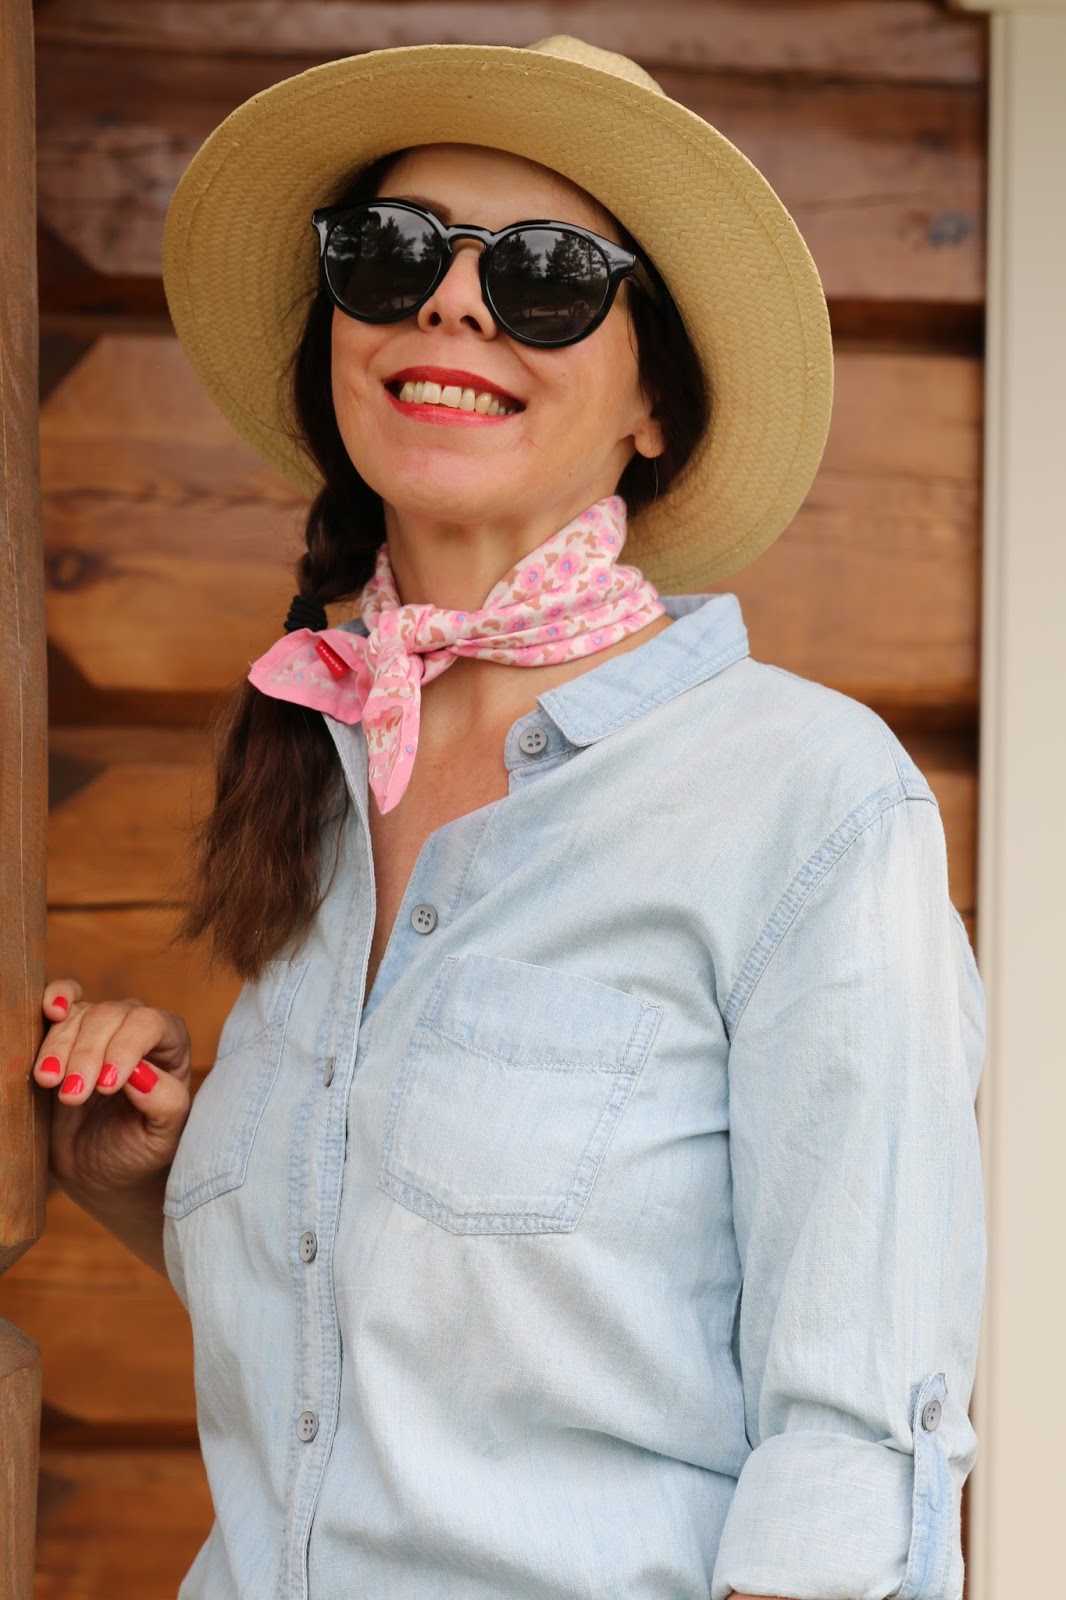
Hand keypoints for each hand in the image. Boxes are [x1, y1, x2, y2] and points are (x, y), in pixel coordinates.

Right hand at [33, 979, 192, 1210]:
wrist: (98, 1169)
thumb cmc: (138, 1150)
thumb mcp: (162, 1140)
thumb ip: (165, 1105)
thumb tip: (142, 1072)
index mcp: (171, 1046)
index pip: (151, 1024)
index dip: (126, 1048)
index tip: (106, 1086)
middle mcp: (137, 1030)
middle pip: (111, 1015)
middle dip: (87, 1055)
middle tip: (72, 1097)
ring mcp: (101, 1029)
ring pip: (80, 1014)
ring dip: (60, 1047)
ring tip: (49, 1083)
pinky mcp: (68, 1034)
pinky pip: (62, 1000)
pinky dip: (55, 998)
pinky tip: (51, 1012)